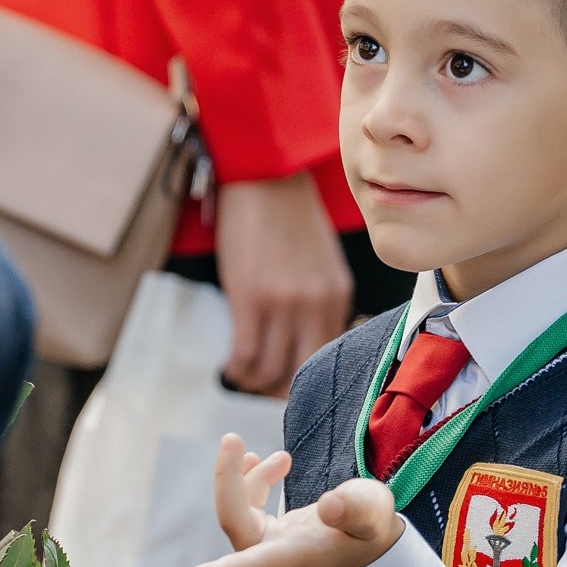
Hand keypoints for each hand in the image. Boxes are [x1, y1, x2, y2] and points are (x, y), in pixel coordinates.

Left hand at [184, 433, 402, 566]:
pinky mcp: (261, 536)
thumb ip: (355, 510)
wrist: (368, 539)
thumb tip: (330, 506)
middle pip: (233, 520)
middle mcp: (271, 560)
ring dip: (249, 476)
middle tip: (232, 438)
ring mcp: (263, 548)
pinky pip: (240, 506)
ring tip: (283, 459)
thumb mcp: (373, 513)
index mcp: (294, 559)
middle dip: (228, 478)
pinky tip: (262, 462)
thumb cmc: (371, 529)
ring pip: (235, 509)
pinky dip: (249, 480)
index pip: (253, 565)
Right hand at [215, 173, 353, 396]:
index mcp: (337, 296)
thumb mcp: (322, 262)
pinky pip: (244, 356)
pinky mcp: (250, 298)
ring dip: (252, 380)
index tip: (288, 384)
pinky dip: (235, 369)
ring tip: (242, 373)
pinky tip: (230, 364)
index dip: (305, 379)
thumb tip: (304, 341)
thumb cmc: (289, 217)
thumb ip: (320, 300)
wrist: (266, 176)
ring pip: (270, 371)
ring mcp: (284, 304)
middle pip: (300, 374)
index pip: (327, 358)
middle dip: (279, 390)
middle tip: (263, 388)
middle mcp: (316, 305)